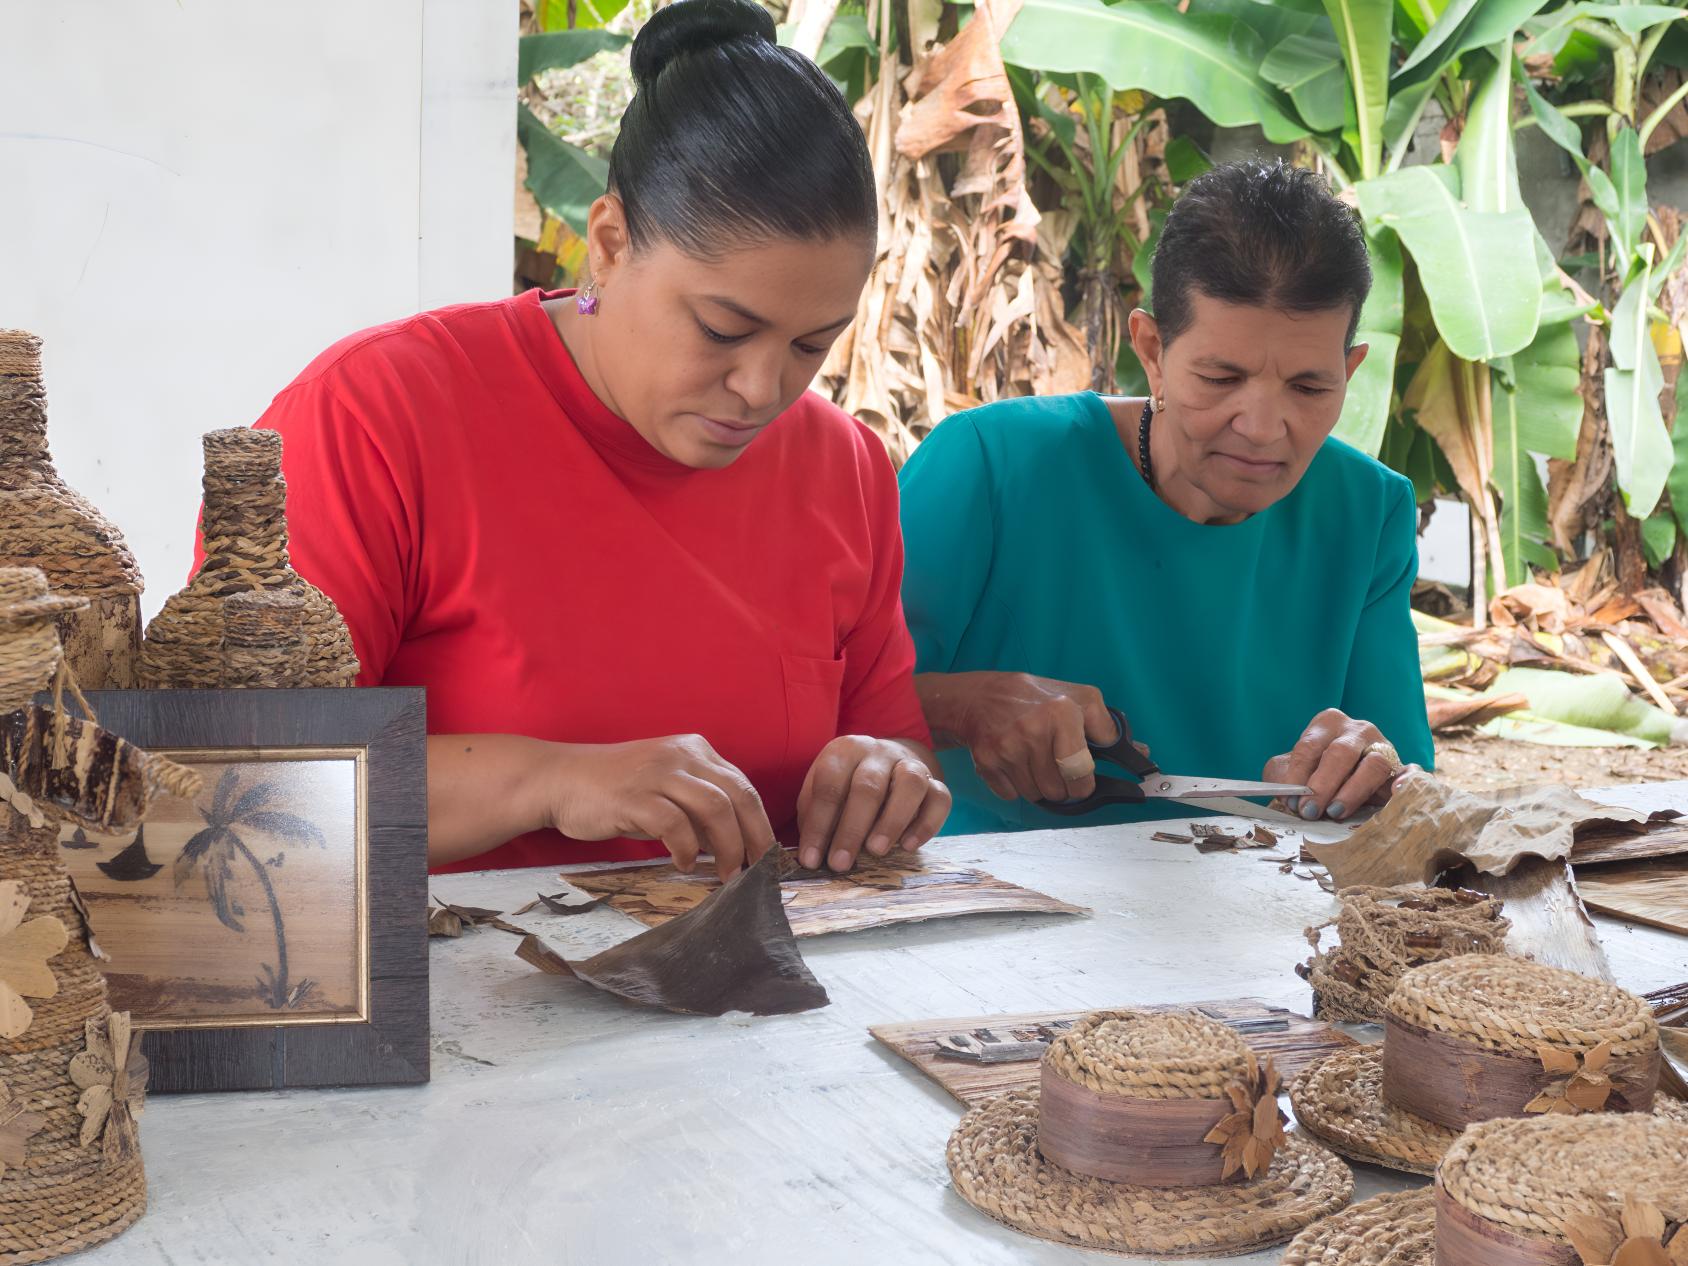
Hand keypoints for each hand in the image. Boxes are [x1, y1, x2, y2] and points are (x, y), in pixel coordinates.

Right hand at [546, 735, 775, 880]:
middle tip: (755, 870)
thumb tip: (734, 845)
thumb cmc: (615, 790)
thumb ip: (699, 809)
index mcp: (695, 750)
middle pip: (738, 795)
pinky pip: (675, 824)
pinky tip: (684, 863)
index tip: (766, 854)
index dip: (760, 823)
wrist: (560, 780)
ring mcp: (658, 773)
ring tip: (725, 874)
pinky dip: (687, 849)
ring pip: (714, 808)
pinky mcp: (634, 796)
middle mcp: (681, 755)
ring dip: (727, 847)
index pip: (743, 785)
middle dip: (753, 838)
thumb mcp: (665, 789)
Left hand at [796, 736, 950, 872]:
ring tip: (876, 851)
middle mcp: (879, 752)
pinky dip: (927, 824)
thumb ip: (816, 817)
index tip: (810, 859)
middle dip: (851, 829)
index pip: (829, 785)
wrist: (888, 764)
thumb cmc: (846, 786)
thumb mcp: (823, 794)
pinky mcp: (934, 781)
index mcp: (846, 750)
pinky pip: (940, 798)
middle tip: (840, 863)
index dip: (818, 824)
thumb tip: (811, 856)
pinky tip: (909, 846)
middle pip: (868, 786)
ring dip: (892, 821)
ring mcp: (910, 764)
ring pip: (910, 784)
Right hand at [927, 671, 1122, 803]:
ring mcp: (1006, 748)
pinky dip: (1015, 787)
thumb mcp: (1079, 698)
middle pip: (1058, 790)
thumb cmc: (1036, 698)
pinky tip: (1014, 764)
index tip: (1082, 780)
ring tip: (1034, 761)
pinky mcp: (985, 762)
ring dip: (1039, 786)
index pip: (1080, 772)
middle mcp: (1033, 730)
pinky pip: (1011, 795)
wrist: (980, 697)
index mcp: (1061, 712)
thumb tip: (1141, 754)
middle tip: (1055, 767)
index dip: (1084, 784)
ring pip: (1035, 795)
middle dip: (1061, 785)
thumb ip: (1108, 727)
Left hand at [1263, 709, 1417, 821]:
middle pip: (1341, 753)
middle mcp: (1357, 730)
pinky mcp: (1401, 768)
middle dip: (1323, 784)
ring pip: (1373, 764)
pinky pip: (1410, 771)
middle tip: (1309, 810)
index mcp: (1327, 723)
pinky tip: (1395, 793)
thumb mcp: (1288, 770)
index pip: (1310, 746)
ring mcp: (1382, 747)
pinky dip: (1406, 781)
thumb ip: (1281, 777)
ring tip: (1335, 812)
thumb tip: (1288, 793)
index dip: (1298, 774)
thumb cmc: (1311, 775)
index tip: (1291, 799)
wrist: (1341, 784)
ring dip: (1353, 790)